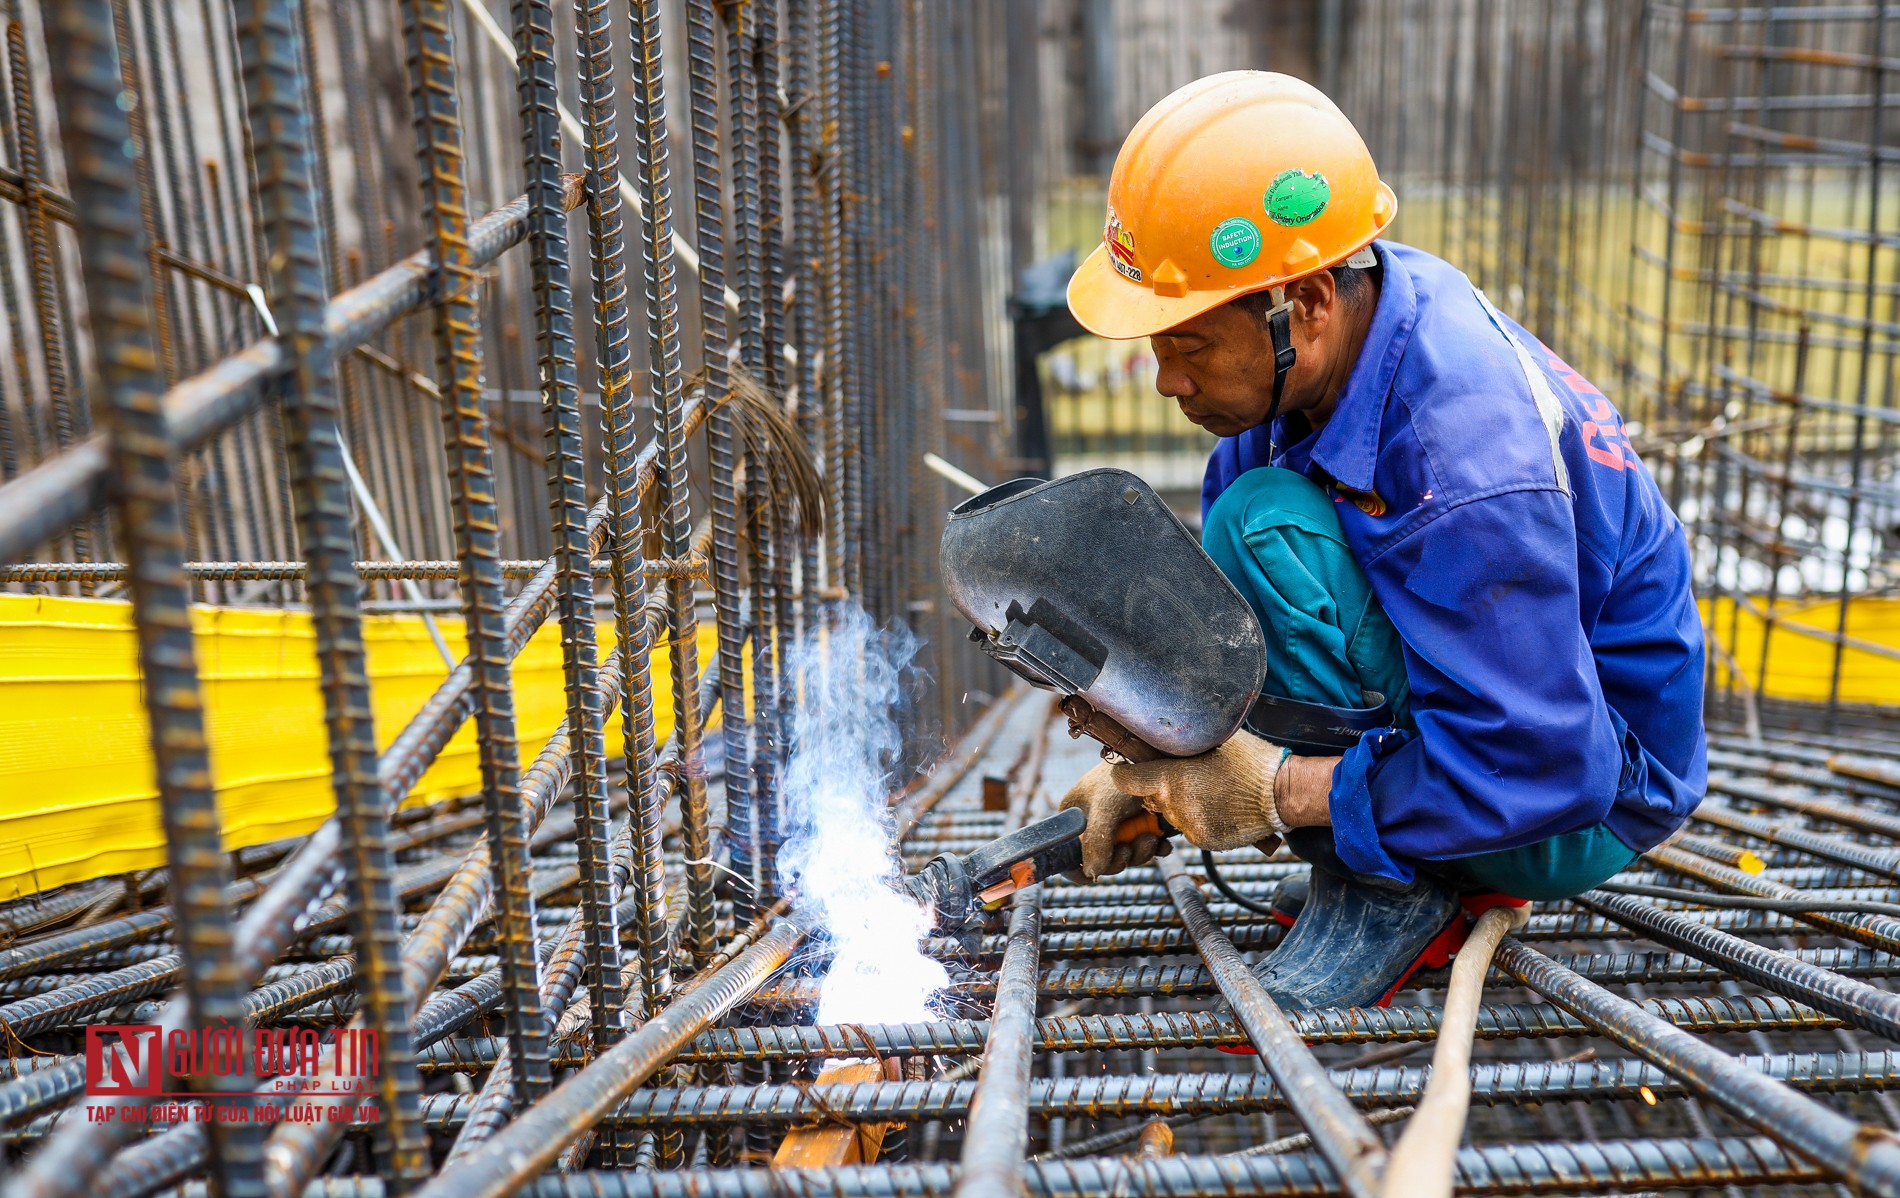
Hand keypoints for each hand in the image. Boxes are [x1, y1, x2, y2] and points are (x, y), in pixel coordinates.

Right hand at [1057, 761, 1174, 879]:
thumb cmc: (1124, 776)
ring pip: (1125, 855)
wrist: (1160, 757)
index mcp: (1073, 818)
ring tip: (1152, 837)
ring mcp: (1117, 823)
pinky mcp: (1139, 822)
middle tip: (1133, 847)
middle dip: (1121, 858)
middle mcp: (1092, 822)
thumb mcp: (1105, 809)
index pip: (1068, 854)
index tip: (1098, 874)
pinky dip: (1154, 848)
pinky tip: (1162, 841)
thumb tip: (1092, 874)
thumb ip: (1095, 843)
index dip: (1081, 868)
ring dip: (1141, 852)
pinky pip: (1143, 847)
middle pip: (1102, 859)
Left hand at [1110, 733, 1288, 851]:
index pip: (1127, 780)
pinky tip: (1221, 808)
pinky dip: (1200, 821)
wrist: (1281, 793)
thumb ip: (1183, 745)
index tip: (1127, 772)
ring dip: (1182, 806)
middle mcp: (1175, 805)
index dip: (1125, 775)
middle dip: (1161, 791)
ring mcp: (1189, 826)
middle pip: (1151, 799)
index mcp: (1171, 778)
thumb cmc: (1250, 761)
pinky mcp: (1204, 841)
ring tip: (1211, 793)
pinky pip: (1191, 829)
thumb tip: (1165, 736)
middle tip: (1187, 779)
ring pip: (1172, 815)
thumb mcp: (1214, 740)